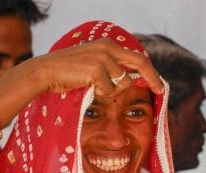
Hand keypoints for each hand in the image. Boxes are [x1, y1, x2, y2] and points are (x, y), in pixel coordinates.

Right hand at [21, 38, 163, 96]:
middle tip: (160, 91)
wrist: (46, 71)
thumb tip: (129, 79)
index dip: (150, 71)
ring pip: (123, 83)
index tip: (159, 84)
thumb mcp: (92, 64)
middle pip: (140, 64)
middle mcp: (108, 48)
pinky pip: (109, 91)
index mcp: (108, 45)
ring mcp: (103, 58)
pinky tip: (86, 88)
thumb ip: (110, 67)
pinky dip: (100, 94)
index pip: (137, 57)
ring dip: (112, 91)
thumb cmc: (67, 72)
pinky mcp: (97, 69)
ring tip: (94, 87)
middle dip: (153, 78)